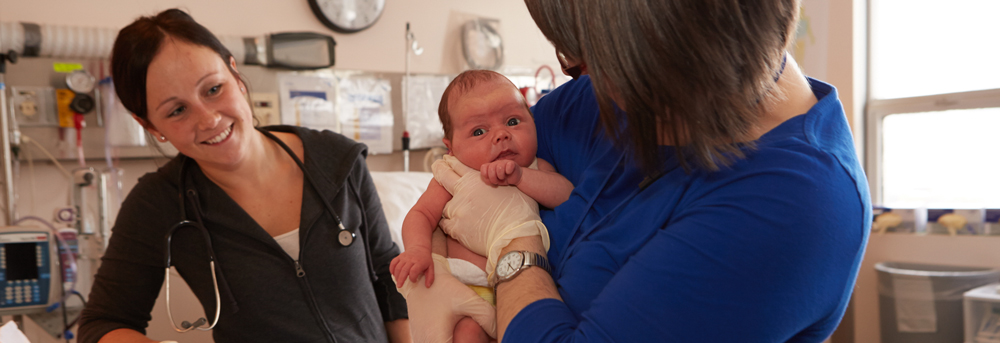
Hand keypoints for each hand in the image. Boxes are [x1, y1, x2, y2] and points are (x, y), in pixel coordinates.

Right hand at [390, 247, 433, 287]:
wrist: (419, 247)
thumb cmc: (425, 259)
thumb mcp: (430, 267)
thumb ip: (430, 277)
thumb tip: (427, 286)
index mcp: (419, 262)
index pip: (414, 271)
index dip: (412, 278)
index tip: (414, 281)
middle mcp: (411, 259)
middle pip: (404, 270)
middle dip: (401, 279)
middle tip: (399, 286)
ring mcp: (404, 257)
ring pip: (398, 267)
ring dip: (396, 276)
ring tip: (398, 282)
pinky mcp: (399, 256)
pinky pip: (393, 262)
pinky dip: (392, 269)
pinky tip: (393, 274)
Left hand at [433, 155, 547, 281]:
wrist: (516, 237)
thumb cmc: (520, 212)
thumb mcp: (515, 185)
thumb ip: (506, 174)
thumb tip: (511, 166)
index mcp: (476, 178)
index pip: (457, 164)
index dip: (451, 161)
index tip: (447, 159)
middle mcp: (463, 191)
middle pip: (443, 175)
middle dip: (439, 169)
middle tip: (437, 167)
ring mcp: (457, 210)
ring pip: (444, 203)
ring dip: (448, 204)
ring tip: (454, 206)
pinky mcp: (456, 228)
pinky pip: (445, 223)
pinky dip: (449, 223)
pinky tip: (455, 224)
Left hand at [480, 160, 521, 185]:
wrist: (514, 178)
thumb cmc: (502, 179)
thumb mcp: (493, 181)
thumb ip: (487, 179)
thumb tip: (486, 177)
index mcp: (490, 166)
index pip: (483, 167)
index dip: (485, 174)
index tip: (489, 179)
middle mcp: (496, 163)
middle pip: (491, 168)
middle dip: (493, 178)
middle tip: (496, 181)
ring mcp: (504, 162)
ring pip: (499, 167)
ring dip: (500, 176)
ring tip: (503, 178)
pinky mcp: (511, 163)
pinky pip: (508, 165)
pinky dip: (508, 171)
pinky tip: (509, 173)